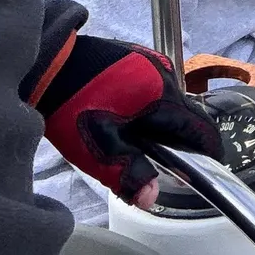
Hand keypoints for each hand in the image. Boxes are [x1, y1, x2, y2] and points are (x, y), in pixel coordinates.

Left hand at [35, 36, 222, 207]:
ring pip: (171, 100)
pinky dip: (151, 106)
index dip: (209, 152)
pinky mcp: (135, 56)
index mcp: (164, 97)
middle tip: (164, 163)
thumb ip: (129, 174)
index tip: (207, 170)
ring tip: (139, 143)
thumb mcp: (99, 149)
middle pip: (188, 114)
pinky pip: (155, 86)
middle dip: (183, 140)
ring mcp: (150, 60)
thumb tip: (153, 199)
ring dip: (165, 122)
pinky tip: (125, 118)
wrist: (44, 64)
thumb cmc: (72, 107)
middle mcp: (165, 74)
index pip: (202, 128)